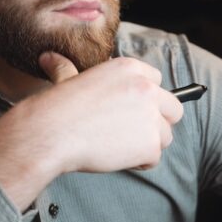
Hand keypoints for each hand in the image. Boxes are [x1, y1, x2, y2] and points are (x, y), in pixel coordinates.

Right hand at [0, 52, 182, 210]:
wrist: (52, 133)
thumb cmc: (57, 107)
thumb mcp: (67, 80)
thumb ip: (67, 68)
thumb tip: (48, 58)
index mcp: (130, 68)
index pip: (157, 82)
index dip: (145, 99)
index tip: (128, 110)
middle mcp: (147, 88)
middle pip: (173, 109)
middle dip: (157, 122)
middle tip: (130, 132)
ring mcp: (151, 116)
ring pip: (165, 136)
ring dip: (146, 144)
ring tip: (117, 146)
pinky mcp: (151, 143)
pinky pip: (155, 158)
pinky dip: (139, 163)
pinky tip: (116, 157)